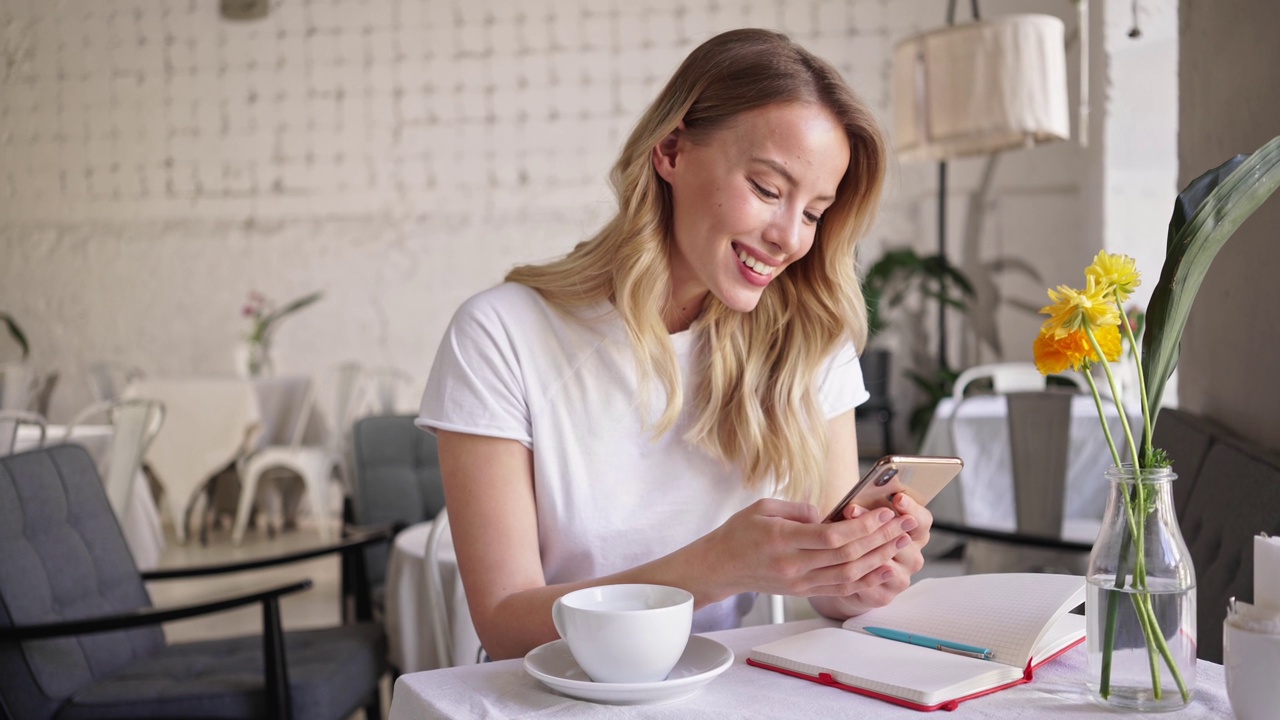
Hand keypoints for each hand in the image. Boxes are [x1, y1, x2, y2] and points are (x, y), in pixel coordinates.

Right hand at [692, 497, 918, 603]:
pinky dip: (866, 580)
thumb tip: (831, 514)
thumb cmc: (740, 532)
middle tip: (903, 526)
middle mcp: (793, 565)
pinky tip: (884, 569)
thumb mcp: (764, 507)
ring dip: (878, 559)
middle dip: (879, 540)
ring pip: (848, 575)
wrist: (721, 566)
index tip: (882, 514)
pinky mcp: (803, 592)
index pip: (831, 536)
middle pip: (846, 556)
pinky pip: (840, 589)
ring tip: (900, 543)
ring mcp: (800, 583)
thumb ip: (799, 509)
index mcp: (782, 540)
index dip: (861, 526)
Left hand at [826, 492, 932, 614]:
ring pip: (886, 563)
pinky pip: (871, 585)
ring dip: (863, 549)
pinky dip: (856, 573)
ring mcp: (901, 578)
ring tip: (842, 536)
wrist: (849, 574)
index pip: (923, 520)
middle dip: (875, 523)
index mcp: (915, 533)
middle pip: (903, 539)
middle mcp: (913, 557)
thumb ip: (866, 507)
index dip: (912, 509)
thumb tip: (850, 504)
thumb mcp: (865, 517)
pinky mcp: (885, 596)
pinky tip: (842, 564)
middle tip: (853, 509)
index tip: (897, 498)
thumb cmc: (860, 537)